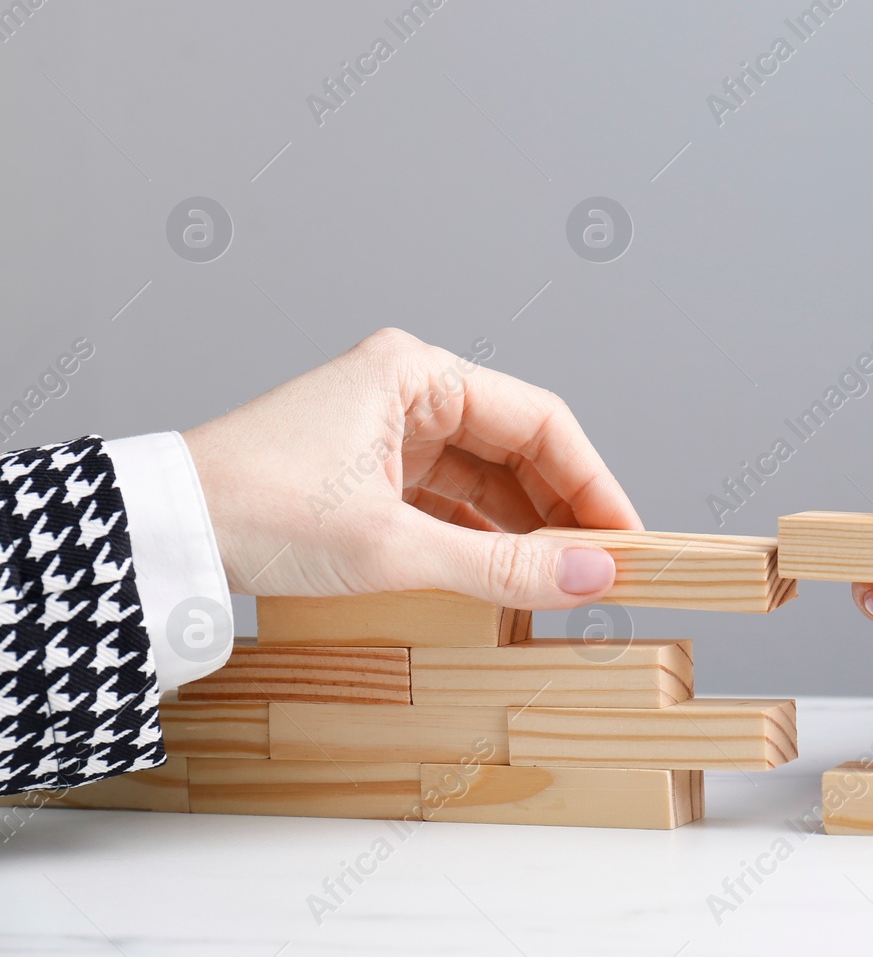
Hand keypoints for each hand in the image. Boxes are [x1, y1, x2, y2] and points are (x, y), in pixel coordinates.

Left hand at [184, 328, 641, 608]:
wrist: (161, 532)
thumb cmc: (257, 510)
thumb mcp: (396, 548)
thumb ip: (504, 565)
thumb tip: (595, 576)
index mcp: (416, 374)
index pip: (541, 421)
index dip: (593, 483)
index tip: (626, 538)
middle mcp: (406, 389)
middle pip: (517, 448)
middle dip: (561, 511)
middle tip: (601, 569)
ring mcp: (385, 429)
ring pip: (484, 478)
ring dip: (521, 530)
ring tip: (558, 583)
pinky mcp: (366, 470)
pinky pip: (447, 499)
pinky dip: (478, 537)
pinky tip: (502, 578)